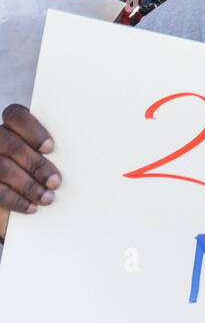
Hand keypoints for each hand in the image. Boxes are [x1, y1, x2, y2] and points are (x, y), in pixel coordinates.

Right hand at [0, 104, 60, 238]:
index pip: (15, 115)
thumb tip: (79, 153)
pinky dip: (16, 200)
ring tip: (48, 198)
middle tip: (56, 181)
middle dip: (36, 164)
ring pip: (3, 168)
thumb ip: (49, 151)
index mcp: (10, 127)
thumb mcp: (42, 157)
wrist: (13, 197)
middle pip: (10, 144)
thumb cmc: (38, 171)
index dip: (32, 130)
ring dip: (29, 185)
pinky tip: (32, 207)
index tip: (50, 147)